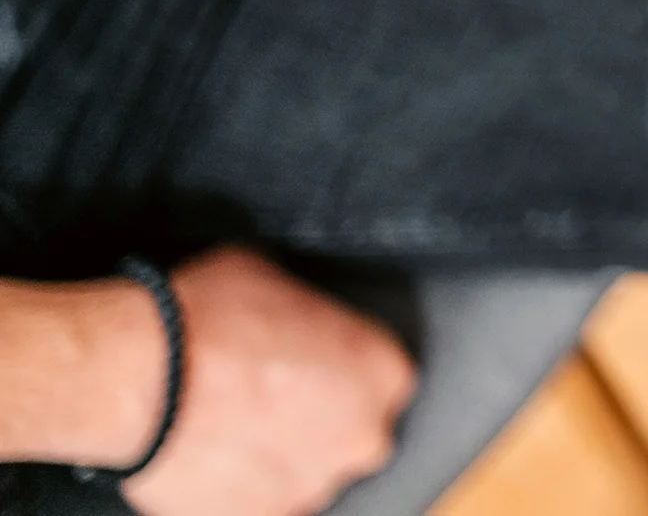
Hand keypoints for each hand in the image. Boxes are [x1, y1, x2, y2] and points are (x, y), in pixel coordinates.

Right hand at [124, 249, 416, 515]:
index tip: (310, 360)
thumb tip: (297, 317)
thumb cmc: (207, 322)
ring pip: (305, 467)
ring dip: (278, 450)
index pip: (380, 372)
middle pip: (351, 428)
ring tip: (227, 420)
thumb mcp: (275, 278)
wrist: (139, 379)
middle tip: (267, 393)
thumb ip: (310, 312)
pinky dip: (239, 481)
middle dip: (316, 415)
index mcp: (384, 372)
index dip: (340, 364)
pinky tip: (208, 449)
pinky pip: (258, 498)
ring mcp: (311, 486)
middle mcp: (361, 437)